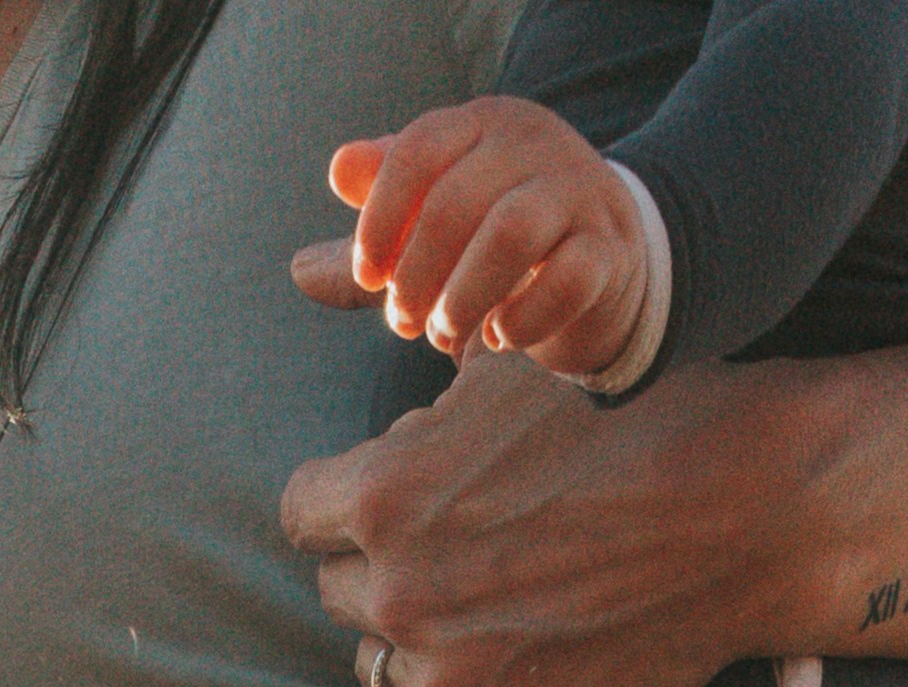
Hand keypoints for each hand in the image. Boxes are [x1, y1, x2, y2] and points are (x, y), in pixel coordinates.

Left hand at [279, 339, 820, 686]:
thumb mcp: (506, 381)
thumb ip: (418, 427)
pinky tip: (524, 641)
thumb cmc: (629, 421)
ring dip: (418, 633)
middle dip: (382, 562)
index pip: (302, 514)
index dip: (344, 501)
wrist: (742, 511)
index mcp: (387, 499)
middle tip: (455, 543)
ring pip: (384, 663)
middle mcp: (404, 598)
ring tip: (490, 595)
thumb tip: (374, 454)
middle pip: (339, 591)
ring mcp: (452, 681)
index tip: (381, 500)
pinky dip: (471, 684)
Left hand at [303, 107, 649, 386]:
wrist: (603, 259)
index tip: (368, 278)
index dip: (379, 218)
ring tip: (445, 336)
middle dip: (417, 273)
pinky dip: (523, 319)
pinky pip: (568, 280)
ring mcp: (578, 192)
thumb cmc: (496, 242)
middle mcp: (532, 145)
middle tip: (403, 324)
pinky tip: (499, 340)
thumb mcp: (433, 227)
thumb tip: (297, 270)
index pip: (417, 151)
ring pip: (512, 232)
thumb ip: (375, 244)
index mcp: (481, 124)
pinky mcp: (609, 249)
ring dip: (464, 296)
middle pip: (456, 199)